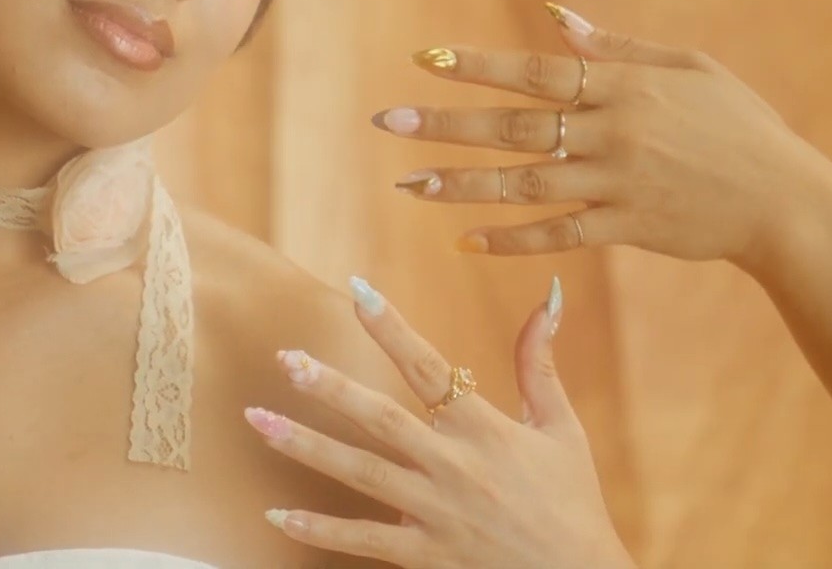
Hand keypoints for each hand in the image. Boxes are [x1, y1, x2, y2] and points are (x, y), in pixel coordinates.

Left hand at [251, 277, 632, 568]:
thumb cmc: (572, 502)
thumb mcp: (562, 429)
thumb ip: (538, 364)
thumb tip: (546, 298)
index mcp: (484, 429)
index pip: (429, 367)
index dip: (392, 327)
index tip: (356, 290)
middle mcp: (454, 466)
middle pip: (381, 419)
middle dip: (329, 387)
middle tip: (285, 359)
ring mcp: (436, 513)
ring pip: (360, 473)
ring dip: (306, 446)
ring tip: (258, 421)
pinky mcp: (427, 556)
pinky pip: (363, 539)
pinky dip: (318, 529)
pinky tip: (276, 514)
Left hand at [373, 2, 831, 272]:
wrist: (789, 202)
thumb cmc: (741, 125)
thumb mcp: (688, 69)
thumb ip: (616, 48)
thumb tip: (554, 16)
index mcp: (624, 86)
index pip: (536, 70)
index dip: (478, 65)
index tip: (425, 59)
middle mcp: (613, 132)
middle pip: (516, 126)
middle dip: (447, 123)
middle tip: (390, 121)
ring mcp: (618, 183)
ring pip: (525, 184)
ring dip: (461, 184)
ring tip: (408, 183)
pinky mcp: (627, 228)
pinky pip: (557, 234)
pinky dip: (511, 239)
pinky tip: (466, 241)